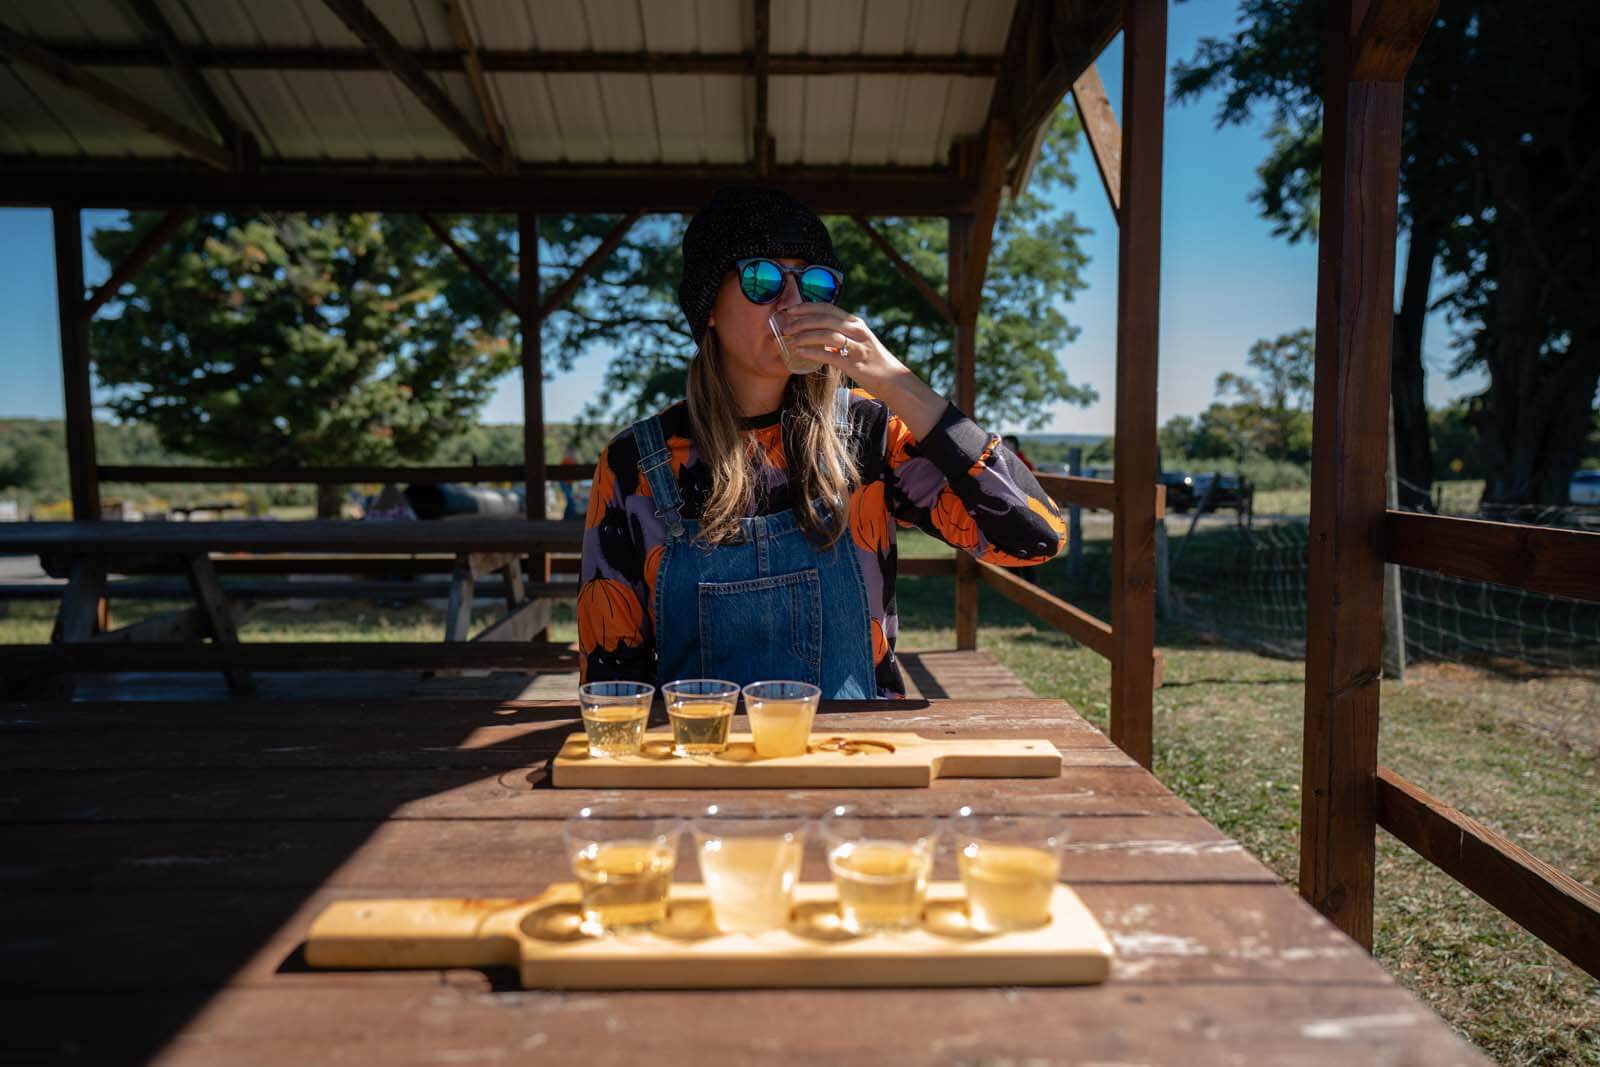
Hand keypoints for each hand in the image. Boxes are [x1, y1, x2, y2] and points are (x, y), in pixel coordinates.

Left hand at [776, 304, 947, 437]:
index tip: (790, 310)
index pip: (827, 308)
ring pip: (825, 334)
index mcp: (855, 322)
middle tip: (785, 328)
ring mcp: (855, 346)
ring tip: (789, 340)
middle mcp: (856, 330)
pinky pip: (828, 354)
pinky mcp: (853, 363)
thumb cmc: (871, 360)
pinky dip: (811, 352)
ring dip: (803, 336)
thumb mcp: (858, 340)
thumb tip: (819, 331)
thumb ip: (842, 333)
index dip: (806, 307)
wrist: (891, 378)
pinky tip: (799, 353)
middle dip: (801, 321)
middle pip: (823, 319)